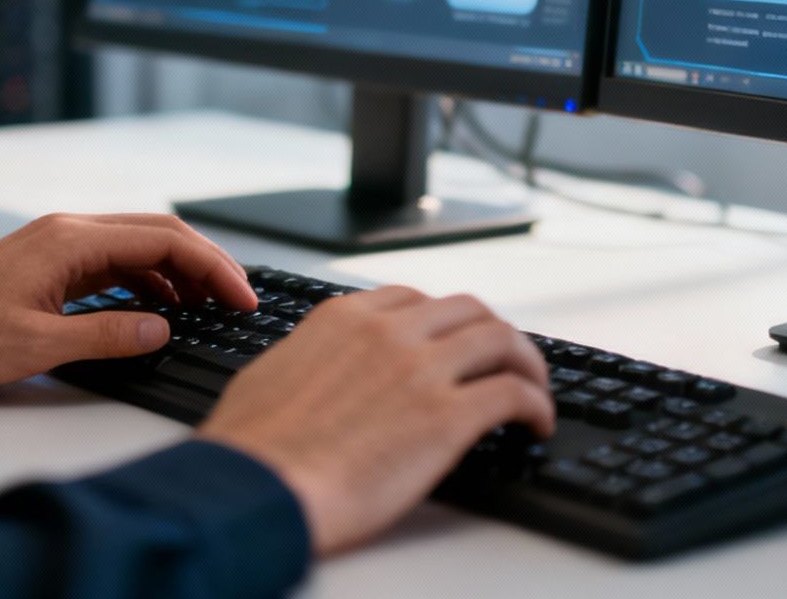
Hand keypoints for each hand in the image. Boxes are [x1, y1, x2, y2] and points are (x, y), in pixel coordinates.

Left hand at [0, 213, 254, 388]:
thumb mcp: (35, 345)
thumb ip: (107, 335)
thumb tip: (162, 329)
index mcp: (70, 240)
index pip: (164, 241)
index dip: (213, 268)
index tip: (241, 296)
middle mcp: (69, 231)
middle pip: (159, 233)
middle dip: (206, 264)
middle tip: (239, 298)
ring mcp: (59, 244)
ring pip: (139, 245)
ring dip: (178, 272)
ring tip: (206, 308)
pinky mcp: (50, 263)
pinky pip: (115, 261)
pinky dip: (147, 280)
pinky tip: (158, 308)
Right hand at [197, 286, 554, 555]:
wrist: (256, 488)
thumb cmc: (250, 449)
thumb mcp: (271, 374)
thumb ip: (309, 358)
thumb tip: (316, 368)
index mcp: (344, 319)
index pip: (414, 299)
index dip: (444, 321)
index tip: (454, 341)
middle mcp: (389, 332)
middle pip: (469, 310)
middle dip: (493, 334)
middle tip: (505, 361)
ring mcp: (422, 370)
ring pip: (502, 340)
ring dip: (526, 364)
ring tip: (533, 389)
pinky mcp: (448, 416)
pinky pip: (514, 394)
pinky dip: (536, 404)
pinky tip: (536, 424)